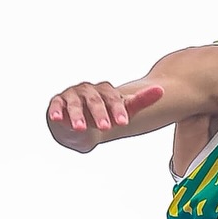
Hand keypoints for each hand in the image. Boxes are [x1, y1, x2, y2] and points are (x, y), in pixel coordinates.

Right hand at [46, 82, 163, 151]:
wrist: (81, 128)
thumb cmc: (103, 118)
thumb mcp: (122, 112)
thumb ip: (140, 101)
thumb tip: (161, 90)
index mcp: (105, 91)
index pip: (113, 98)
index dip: (118, 110)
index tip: (124, 123)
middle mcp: (88, 90)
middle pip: (94, 101)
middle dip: (100, 114)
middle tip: (106, 128)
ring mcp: (72, 95)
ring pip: (75, 104)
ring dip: (77, 116)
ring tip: (81, 128)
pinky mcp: (57, 103)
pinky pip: (56, 105)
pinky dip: (56, 111)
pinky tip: (57, 118)